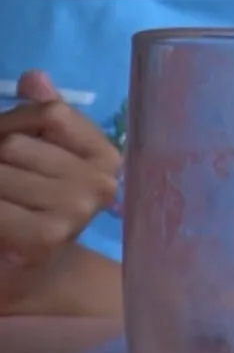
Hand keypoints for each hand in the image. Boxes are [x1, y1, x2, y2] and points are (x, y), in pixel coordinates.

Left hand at [0, 71, 120, 282]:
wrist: (25, 275)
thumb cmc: (28, 210)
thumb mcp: (37, 157)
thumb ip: (37, 117)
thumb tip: (33, 77)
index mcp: (105, 155)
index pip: (51, 113)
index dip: (11, 122)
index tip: (4, 144)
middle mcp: (102, 180)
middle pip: (16, 144)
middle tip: (0, 177)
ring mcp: (78, 207)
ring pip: (1, 170)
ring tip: (0, 199)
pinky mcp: (50, 233)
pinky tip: (0, 220)